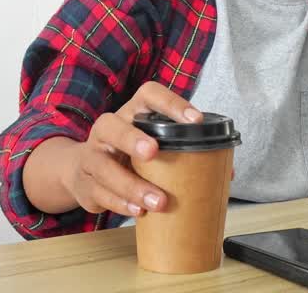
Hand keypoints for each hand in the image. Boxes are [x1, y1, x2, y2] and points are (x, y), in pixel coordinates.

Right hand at [61, 82, 200, 217]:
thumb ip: (183, 150)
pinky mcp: (86, 185)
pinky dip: (121, 203)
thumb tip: (227, 170)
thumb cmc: (128, 153)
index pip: (148, 95)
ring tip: (158, 200)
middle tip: (154, 151)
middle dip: (132, 139)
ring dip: (132, 185)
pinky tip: (139, 211)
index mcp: (131, 113)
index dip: (171, 103)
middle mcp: (107, 130)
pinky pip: (100, 194)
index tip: (195, 121)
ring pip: (104, 167)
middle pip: (112, 126)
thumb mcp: (150, 141)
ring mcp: (92, 157)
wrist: (80, 170)